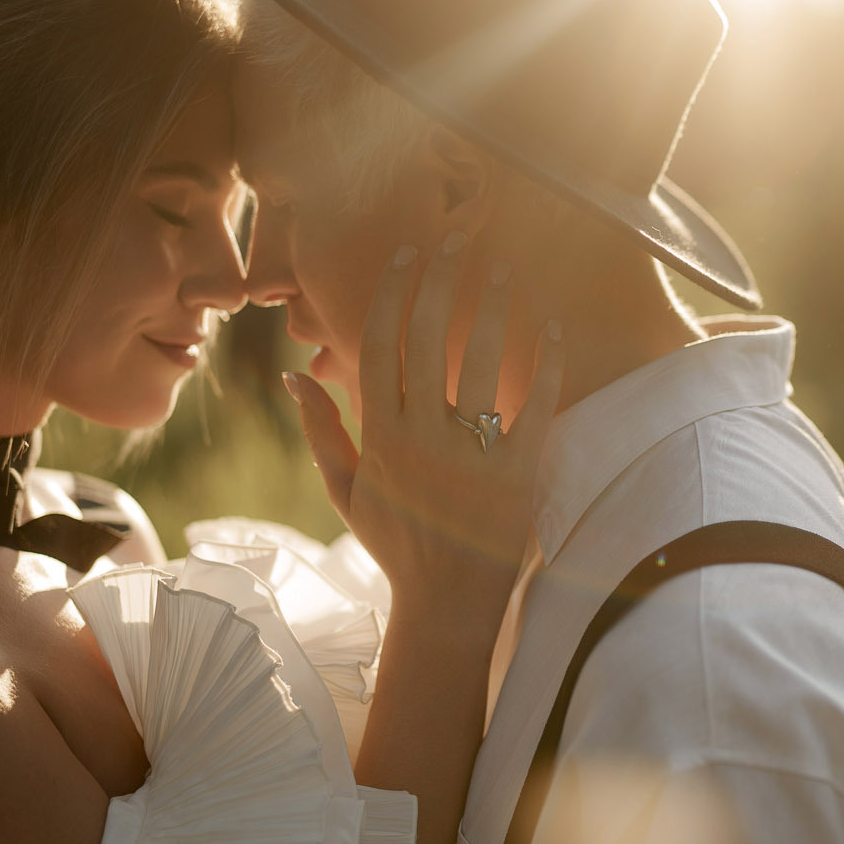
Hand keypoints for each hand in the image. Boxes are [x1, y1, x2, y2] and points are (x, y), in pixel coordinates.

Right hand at [284, 232, 562, 622]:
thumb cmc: (396, 543)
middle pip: (427, 337)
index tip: (406, 255)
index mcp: (380, 435)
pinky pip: (534, 406)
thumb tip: (291, 376)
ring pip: (479, 361)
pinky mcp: (516, 473)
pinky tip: (553, 327)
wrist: (446, 603)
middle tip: (455, 240)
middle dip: (439, 280)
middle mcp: (421, 437)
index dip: (391, 292)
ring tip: (503, 268)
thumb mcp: (346, 490)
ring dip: (491, 307)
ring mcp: (470, 455)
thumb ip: (320, 430)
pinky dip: (545, 364)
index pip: (378, 343)